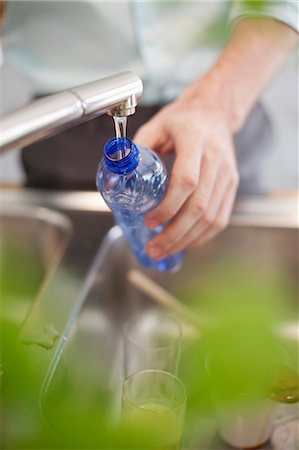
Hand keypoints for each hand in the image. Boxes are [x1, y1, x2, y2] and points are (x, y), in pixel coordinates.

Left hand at [134, 76, 238, 259]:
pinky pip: (221, 218)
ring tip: (165, 251)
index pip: (186, 180)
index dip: (168, 206)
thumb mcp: (156, 126)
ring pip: (211, 217)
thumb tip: (118, 177)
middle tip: (154, 248)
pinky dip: (203, 236)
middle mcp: (216, 159)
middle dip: (175, 233)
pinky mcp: (232, 186)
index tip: (150, 221)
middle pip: (199, 205)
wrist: (215, 113)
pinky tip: (186, 243)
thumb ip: (136, 149)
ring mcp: (227, 174)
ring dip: (187, 240)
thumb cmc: (182, 121)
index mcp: (195, 140)